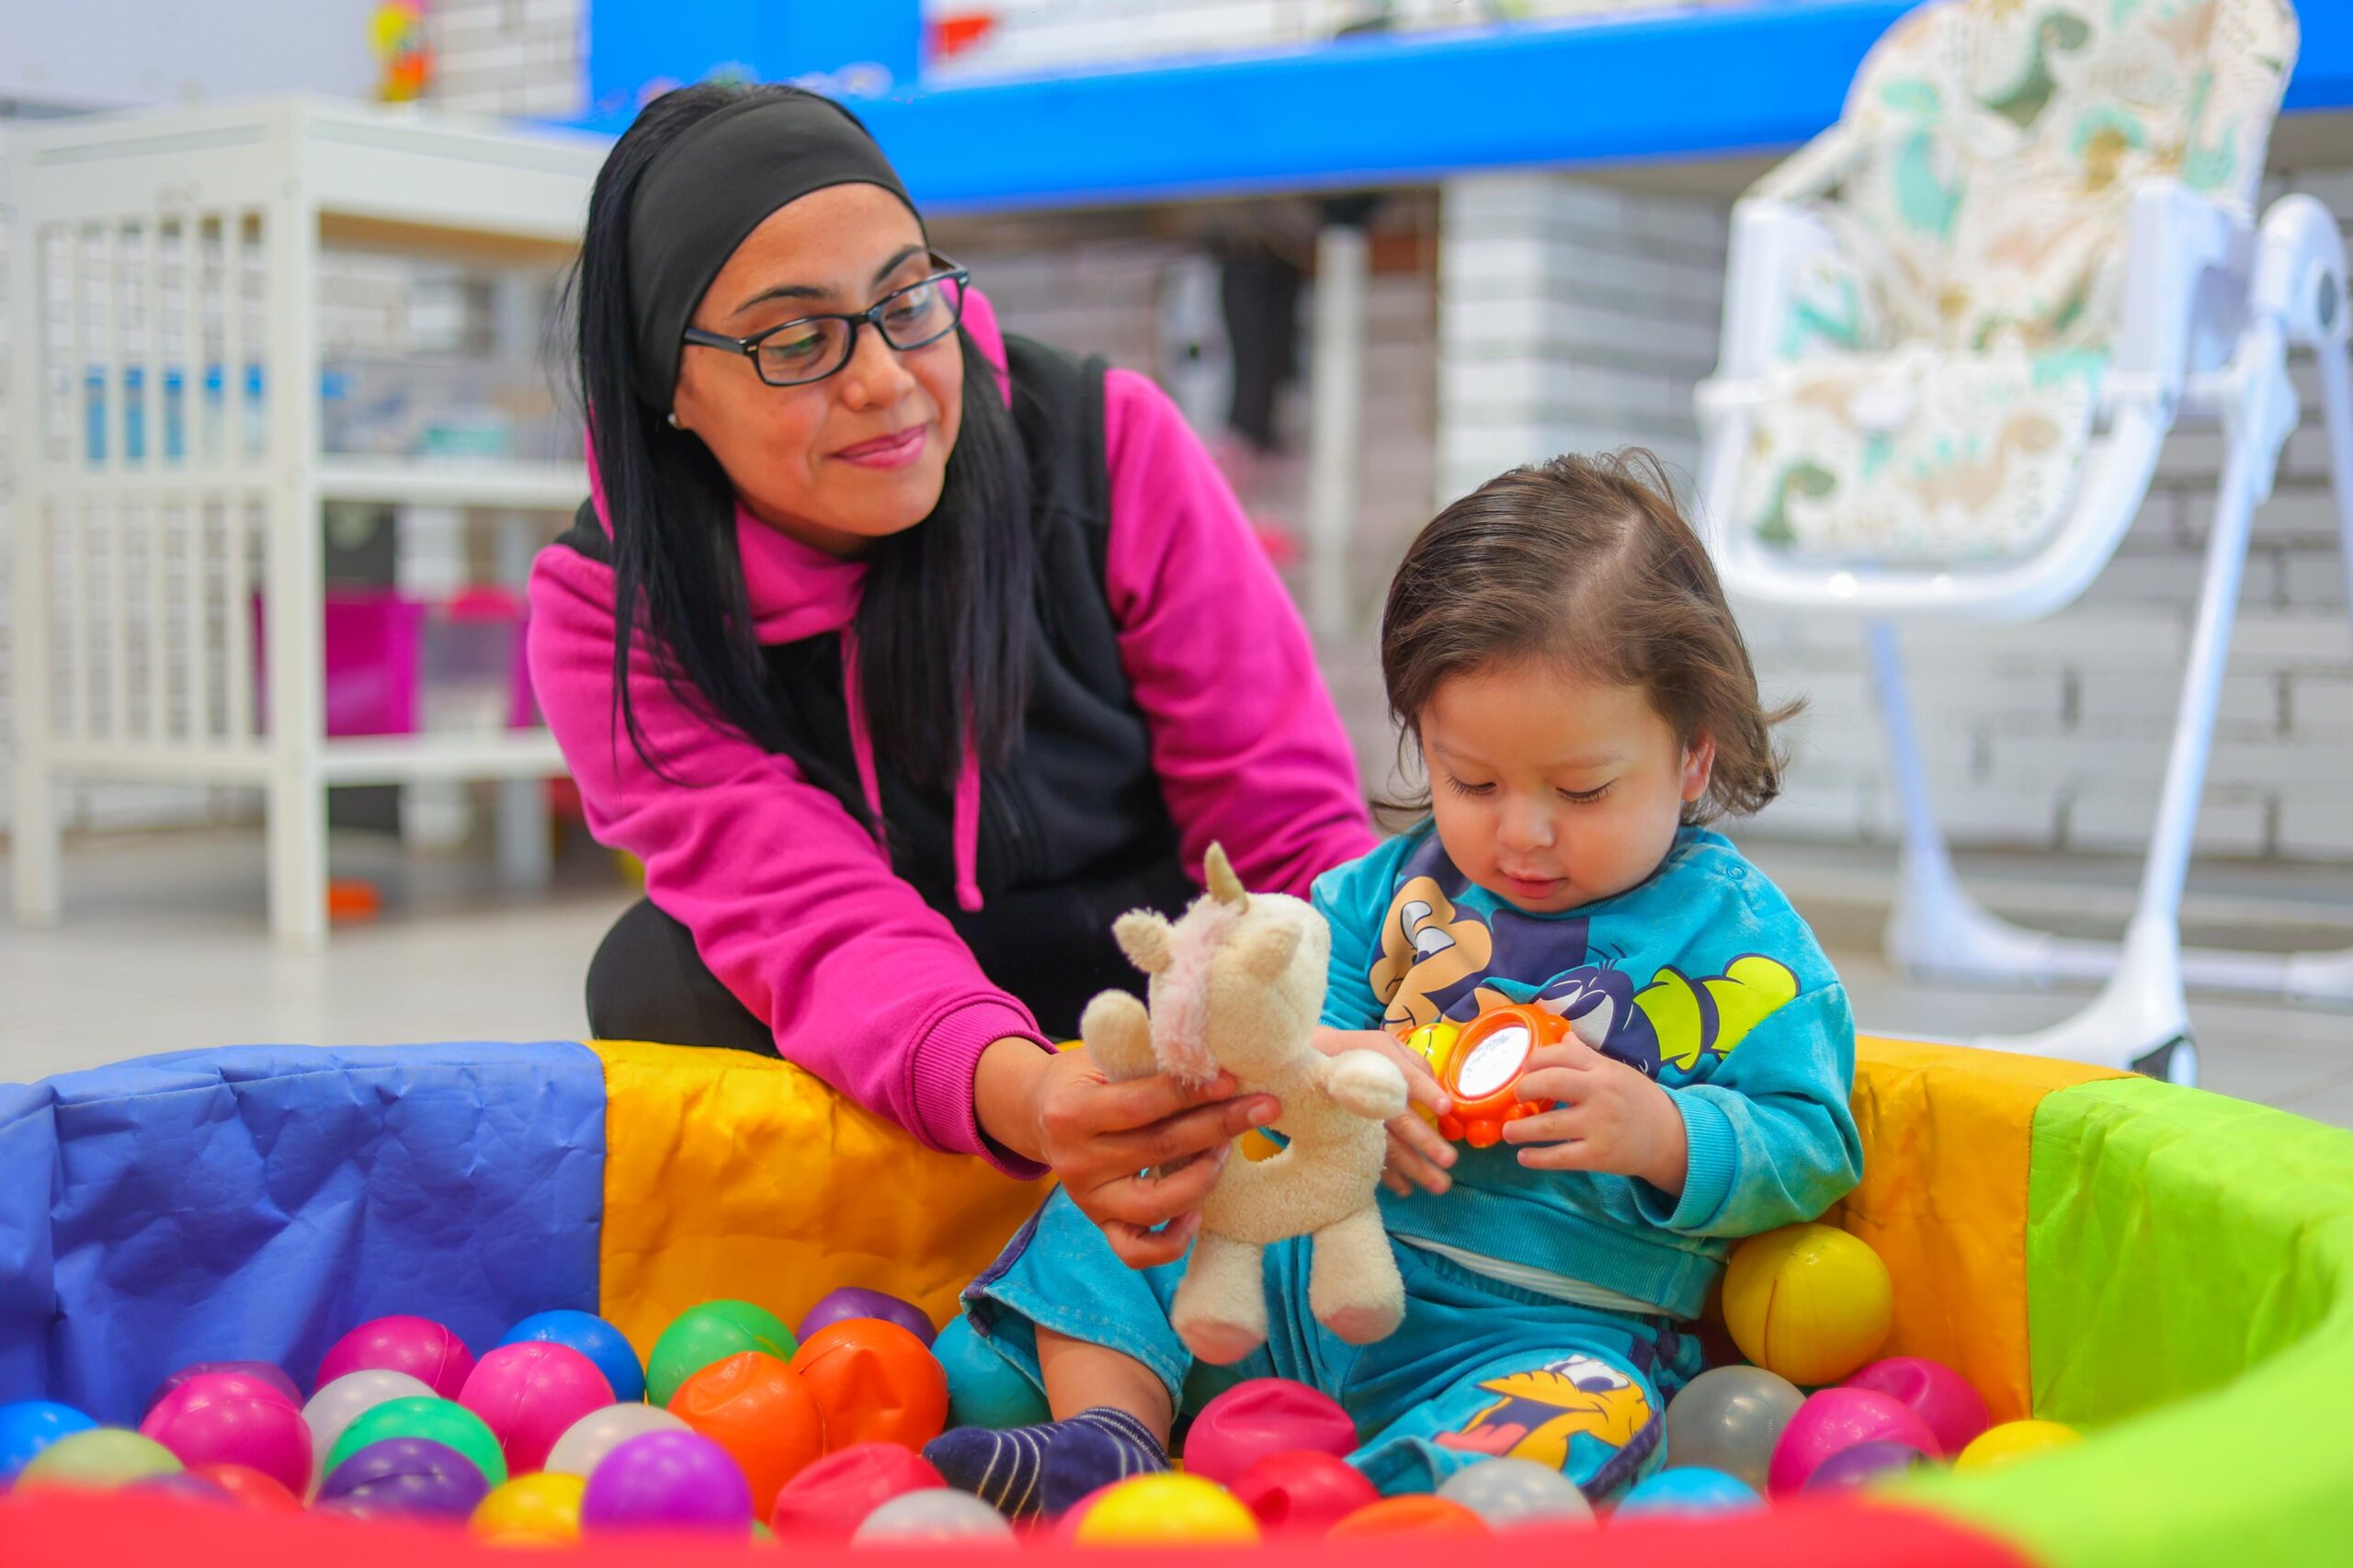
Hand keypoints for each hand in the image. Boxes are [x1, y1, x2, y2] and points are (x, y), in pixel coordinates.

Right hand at [976, 1040, 1278, 1268]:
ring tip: (1226, 1149)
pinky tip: (1197, 1212)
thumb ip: (1148, 1059)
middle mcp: (1076, 1162)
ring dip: (1204, 1176)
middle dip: (1219, 1126)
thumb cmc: (1085, 1076)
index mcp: (1071, 1112)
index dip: (1191, 1093)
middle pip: (1159, 1149)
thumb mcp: (1105, 1056)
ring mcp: (1088, 1199)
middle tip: (1263, 1107)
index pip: (1141, 1106)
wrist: (1039, 1111)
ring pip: (1154, 1205)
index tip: (1232, 1079)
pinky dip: (1172, 1241)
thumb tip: (1213, 1054)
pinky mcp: (1100, 1224)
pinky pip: (1136, 1251)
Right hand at [1312, 1026, 1454, 1198]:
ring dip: (1413, 1167)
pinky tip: (1405, 1188)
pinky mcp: (1351, 1138)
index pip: (1408, 1081)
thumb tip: (1439, 1088)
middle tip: (1449, 1160)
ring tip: (1437, 1185)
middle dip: (1426, 1142)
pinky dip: (1388, 1176)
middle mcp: (1374, 1099)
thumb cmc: (1359, 1055)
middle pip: (1402, 1121)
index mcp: (1385, 1070)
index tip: (1445, 1108)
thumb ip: (1415, 1064)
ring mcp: (1361, 1122)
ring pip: (1389, 1147)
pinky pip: (1370, 1159)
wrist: (1313, 1068)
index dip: (1427, 1094)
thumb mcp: (1386, 1046)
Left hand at [1502, 1038, 1687, 1194]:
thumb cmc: (1638, 1101)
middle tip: (1515, 1098)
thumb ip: (1587, 1057)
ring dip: (1521, 1129)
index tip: (1523, 1070)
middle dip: (1524, 1089)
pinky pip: (1560, 1157)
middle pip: (1550, 1083)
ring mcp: (1599, 1125)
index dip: (1535, 1061)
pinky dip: (1537, 1158)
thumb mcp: (1618, 1072)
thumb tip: (1563, 1037)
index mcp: (1603, 1069)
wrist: (1671, 1138)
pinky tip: (1523, 1157)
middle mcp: (1600, 1093)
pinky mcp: (1599, 1155)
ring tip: (1508, 1132)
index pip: (1560, 1055)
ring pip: (1549, 1125)